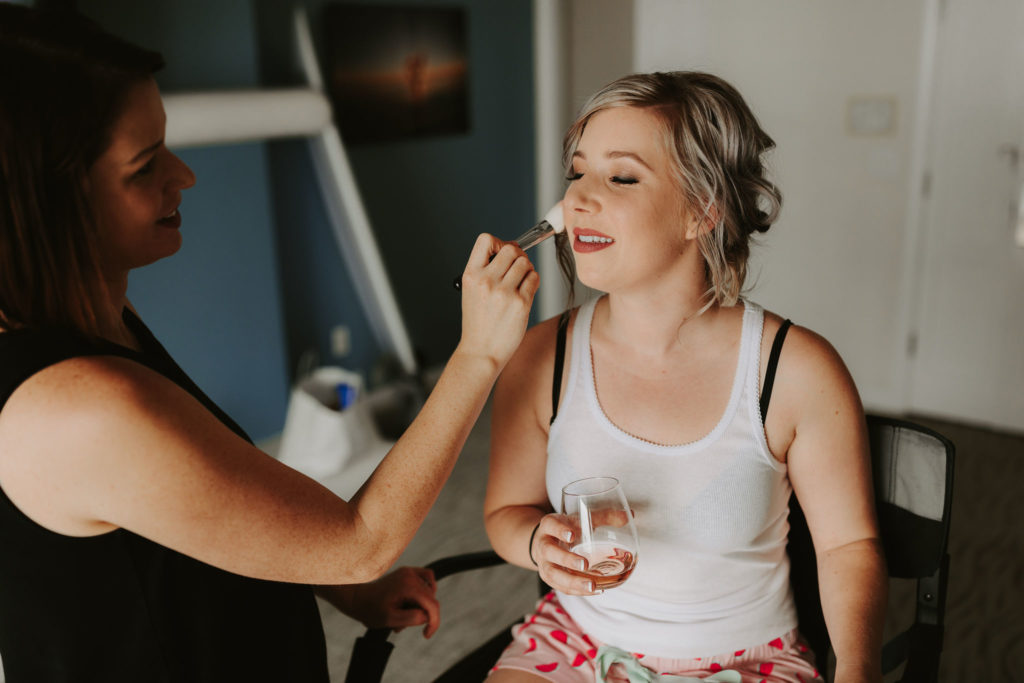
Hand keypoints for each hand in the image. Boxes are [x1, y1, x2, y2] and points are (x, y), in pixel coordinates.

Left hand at [329, 566, 439, 637]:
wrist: (357, 598)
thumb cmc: (370, 609)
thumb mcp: (390, 619)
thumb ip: (411, 618)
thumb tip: (427, 616)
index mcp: (408, 586)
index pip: (432, 604)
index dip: (434, 622)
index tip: (426, 635)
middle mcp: (410, 575)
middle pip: (431, 599)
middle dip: (423, 615)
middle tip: (404, 625)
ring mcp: (409, 571)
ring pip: (429, 591)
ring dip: (421, 605)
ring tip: (404, 614)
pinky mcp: (407, 572)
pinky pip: (426, 578)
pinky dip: (426, 591)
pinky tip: (418, 601)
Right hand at [457, 233, 538, 369]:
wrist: (481, 351)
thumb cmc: (478, 323)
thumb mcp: (472, 291)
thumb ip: (487, 269)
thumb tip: (512, 248)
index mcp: (471, 275)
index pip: (485, 240)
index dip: (498, 242)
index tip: (501, 252)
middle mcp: (486, 281)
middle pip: (511, 249)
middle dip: (517, 256)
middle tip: (516, 268)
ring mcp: (504, 292)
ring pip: (526, 263)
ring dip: (527, 270)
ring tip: (520, 283)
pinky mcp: (520, 303)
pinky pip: (534, 278)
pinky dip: (533, 281)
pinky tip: (525, 292)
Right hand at [529, 514, 599, 595]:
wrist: (545, 541)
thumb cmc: (567, 529)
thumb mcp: (580, 519)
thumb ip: (604, 517)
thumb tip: (629, 516)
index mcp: (549, 525)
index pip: (551, 525)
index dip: (560, 530)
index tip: (572, 535)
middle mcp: (543, 545)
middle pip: (549, 552)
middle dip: (566, 560)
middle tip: (585, 564)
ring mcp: (544, 563)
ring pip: (553, 574)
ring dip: (572, 582)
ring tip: (592, 586)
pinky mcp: (549, 578)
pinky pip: (561, 587)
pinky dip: (578, 591)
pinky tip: (595, 590)